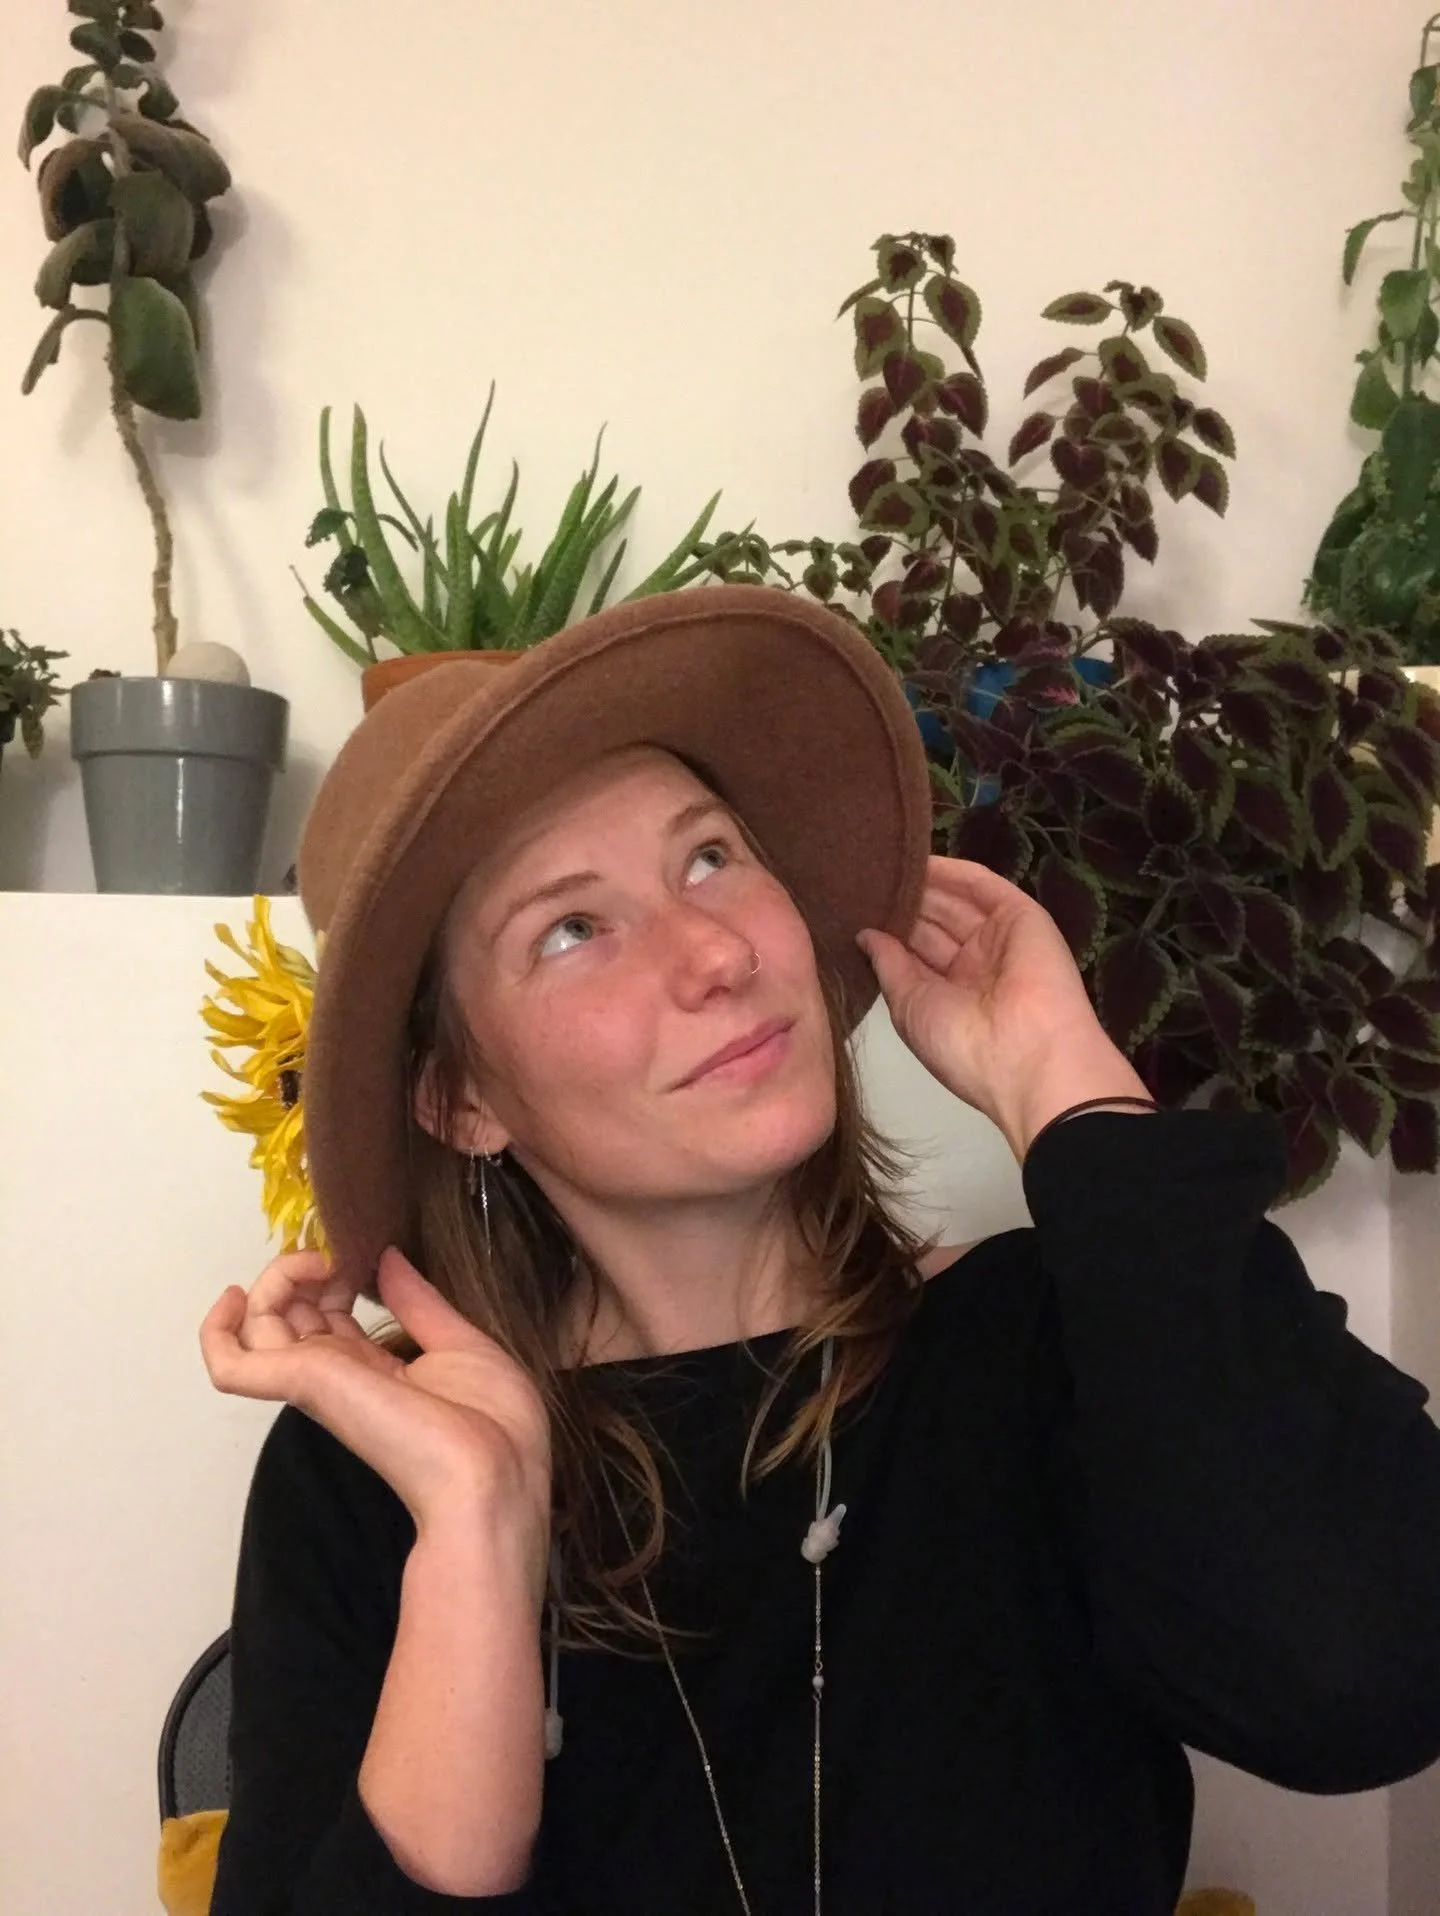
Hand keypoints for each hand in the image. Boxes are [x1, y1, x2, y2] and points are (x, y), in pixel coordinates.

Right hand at [200, 1247, 551, 1588]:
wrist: (491, 1476)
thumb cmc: (493, 1427)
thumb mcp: (463, 1345)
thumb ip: (420, 1302)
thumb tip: (388, 1257)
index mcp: (376, 1371)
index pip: (330, 1318)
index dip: (333, 1275)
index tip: (354, 1251)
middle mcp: (340, 1376)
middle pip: (291, 1316)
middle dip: (302, 1270)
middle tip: (334, 1253)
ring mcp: (317, 1379)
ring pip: (259, 1326)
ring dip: (273, 1280)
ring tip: (311, 1262)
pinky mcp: (302, 1383)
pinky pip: (230, 1364)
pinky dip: (216, 1330)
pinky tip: (234, 1296)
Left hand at [858, 855, 1147, 1154]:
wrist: (1026, 1054)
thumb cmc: (960, 1046)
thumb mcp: (910, 1008)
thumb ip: (889, 966)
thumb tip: (865, 936)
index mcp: (952, 998)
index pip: (915, 953)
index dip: (887, 931)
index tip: (850, 910)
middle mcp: (976, 967)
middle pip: (933, 924)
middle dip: (901, 904)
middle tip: (860, 879)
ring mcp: (1000, 939)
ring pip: (954, 902)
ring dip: (922, 885)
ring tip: (882, 862)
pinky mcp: (1022, 916)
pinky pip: (982, 886)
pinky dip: (953, 872)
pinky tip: (919, 857)